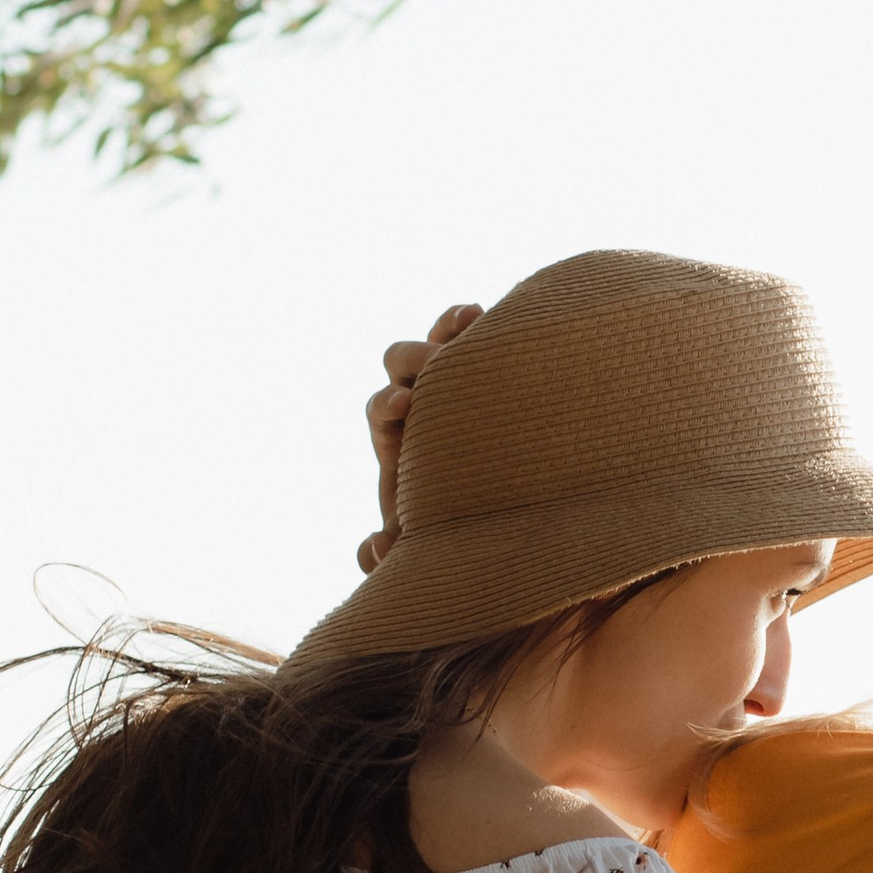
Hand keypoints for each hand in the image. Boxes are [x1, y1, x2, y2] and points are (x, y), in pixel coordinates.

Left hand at [358, 300, 483, 570]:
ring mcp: (454, 382)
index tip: (400, 407)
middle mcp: (421, 402)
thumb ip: (392, 558)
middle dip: (412, 362)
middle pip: (398, 364)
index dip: (385, 405)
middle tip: (434, 368)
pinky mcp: (488, 370)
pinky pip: (480, 338)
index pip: (380, 410)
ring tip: (468, 317)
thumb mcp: (424, 550)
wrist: (498, 519)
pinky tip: (492, 314)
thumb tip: (375, 548)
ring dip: (446, 331)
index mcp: (398, 440)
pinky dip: (480, 325)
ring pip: (439, 342)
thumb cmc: (453, 531)